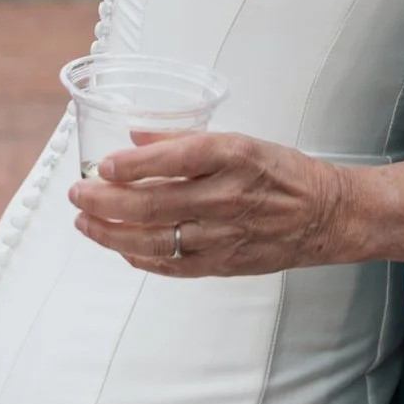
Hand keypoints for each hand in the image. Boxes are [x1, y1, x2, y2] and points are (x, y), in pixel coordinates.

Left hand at [70, 131, 355, 277]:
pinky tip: (120, 247)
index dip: (129, 165)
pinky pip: (170, 264)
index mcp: (233, 156)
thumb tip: (135, 139)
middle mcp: (226, 196)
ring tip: (85, 223)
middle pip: (151, 204)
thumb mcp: (240, 141)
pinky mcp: (222, 263)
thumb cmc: (281, 173)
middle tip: (79, 194)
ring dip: (110, 232)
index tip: (101, 164)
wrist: (324, 214)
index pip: (170, 160)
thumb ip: (184, 142)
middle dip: (104, 200)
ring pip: (152, 239)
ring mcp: (222, 234)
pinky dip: (139, 257)